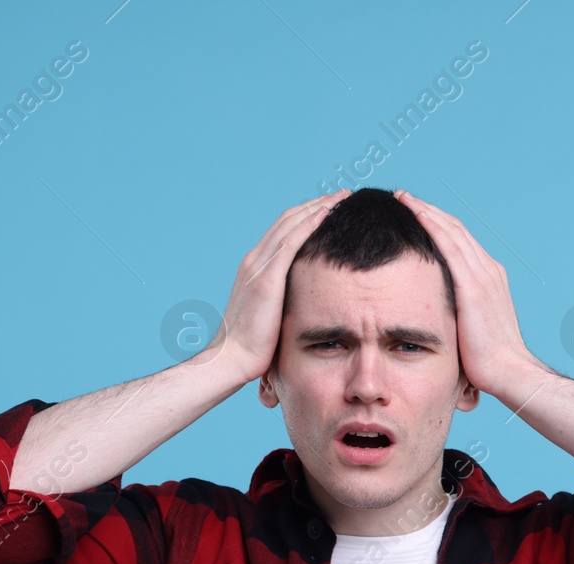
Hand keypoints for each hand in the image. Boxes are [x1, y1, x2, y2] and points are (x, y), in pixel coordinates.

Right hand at [197, 188, 349, 382]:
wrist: (232, 359)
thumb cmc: (253, 347)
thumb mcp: (270, 316)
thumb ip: (284, 302)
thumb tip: (305, 304)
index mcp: (255, 268)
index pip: (283, 230)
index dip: (307, 215)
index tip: (331, 208)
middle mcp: (254, 260)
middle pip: (288, 220)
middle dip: (316, 204)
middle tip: (342, 195)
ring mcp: (258, 267)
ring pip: (290, 224)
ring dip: (318, 207)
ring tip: (341, 197)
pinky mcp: (266, 278)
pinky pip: (290, 242)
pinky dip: (309, 223)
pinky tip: (327, 213)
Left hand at [394, 189, 546, 396]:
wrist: (508, 372)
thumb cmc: (488, 361)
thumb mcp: (470, 329)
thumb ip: (456, 314)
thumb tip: (434, 318)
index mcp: (489, 278)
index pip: (460, 241)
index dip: (437, 224)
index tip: (415, 214)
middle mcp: (488, 270)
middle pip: (455, 228)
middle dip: (429, 210)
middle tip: (404, 197)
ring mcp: (483, 275)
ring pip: (451, 230)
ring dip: (426, 210)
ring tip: (403, 197)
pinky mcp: (473, 286)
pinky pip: (449, 245)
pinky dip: (432, 224)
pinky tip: (415, 212)